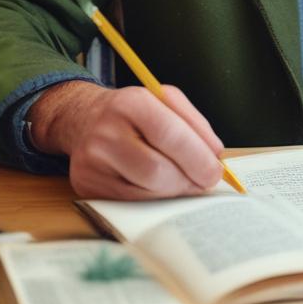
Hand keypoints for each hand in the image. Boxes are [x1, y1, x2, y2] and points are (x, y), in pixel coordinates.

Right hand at [28, 81, 224, 199]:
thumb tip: (215, 156)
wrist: (86, 119)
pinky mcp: (86, 186)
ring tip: (182, 179)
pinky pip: (131, 202)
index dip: (198, 157)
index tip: (216, 171)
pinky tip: (159, 184)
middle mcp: (106, 133)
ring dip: (174, 190)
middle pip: (157, 171)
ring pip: (146, 191)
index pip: (170, 135)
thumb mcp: (166, 101)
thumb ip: (195, 124)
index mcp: (131, 103)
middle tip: (205, 181)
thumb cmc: (135, 112)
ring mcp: (91, 163)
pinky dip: (154, 197)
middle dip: (189, 180)